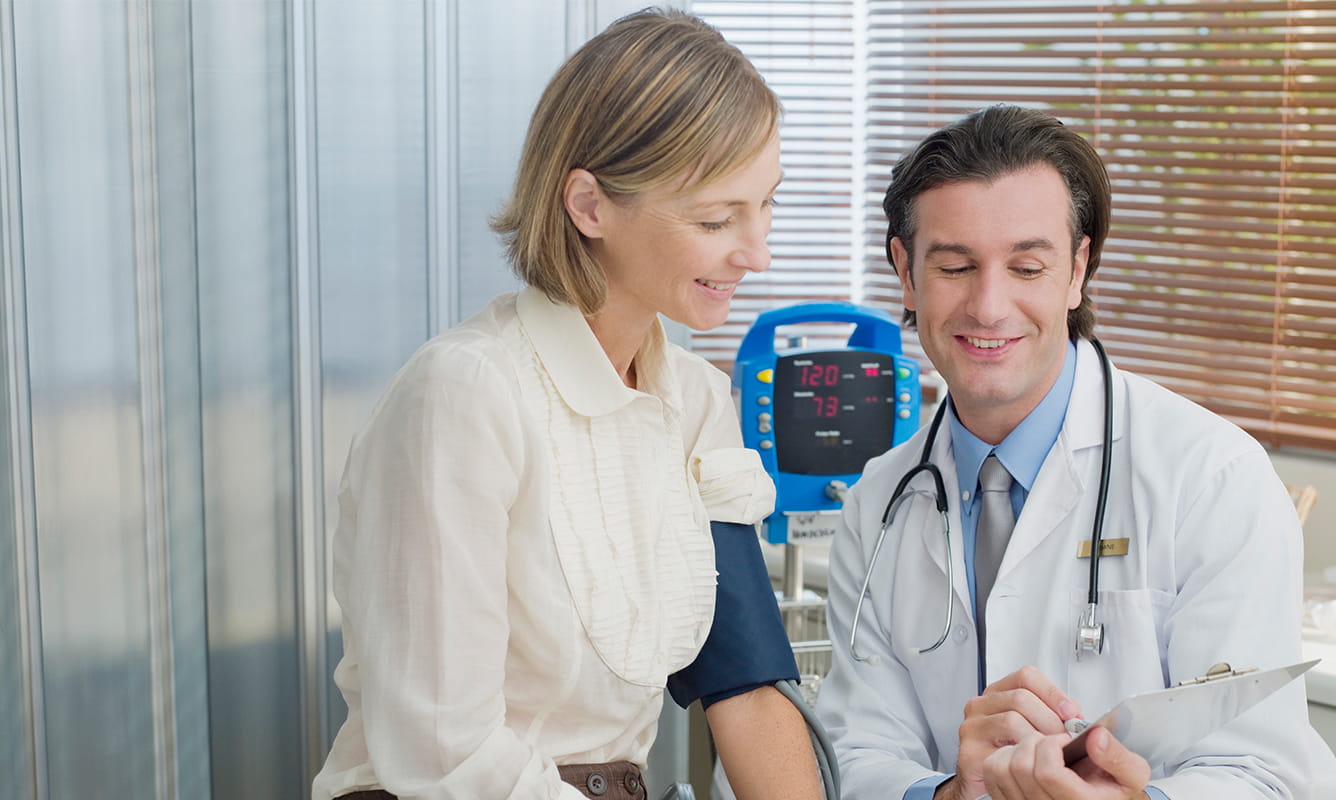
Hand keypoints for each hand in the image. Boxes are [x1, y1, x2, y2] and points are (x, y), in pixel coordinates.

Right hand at [939, 666, 1083, 799]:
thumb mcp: (1036, 728)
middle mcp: (982, 705)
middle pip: (1020, 697)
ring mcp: (972, 727)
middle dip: (1050, 718)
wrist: (989, 784)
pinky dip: (1024, 754)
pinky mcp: (969, 751)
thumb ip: (1054, 715)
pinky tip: (1034, 761)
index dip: (1052, 692)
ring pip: (1011, 719)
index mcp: (999, 693)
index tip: (1070, 712)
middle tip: (1065, 737)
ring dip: (1039, 737)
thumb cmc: (1015, 756)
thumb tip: (1075, 714)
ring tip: (1052, 750)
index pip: (1026, 677)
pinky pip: (1002, 748)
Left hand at [981, 726, 1149, 799]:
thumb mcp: (1132, 774)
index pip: (1047, 772)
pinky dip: (1003, 756)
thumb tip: (1094, 737)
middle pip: (1020, 767)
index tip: (1064, 740)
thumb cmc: (1113, 790)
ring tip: (1037, 748)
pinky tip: (1024, 756)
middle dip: (1034, 741)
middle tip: (1051, 740)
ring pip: (1001, 768)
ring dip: (1017, 747)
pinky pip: (992, 774)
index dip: (1052, 746)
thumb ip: (1117, 756)